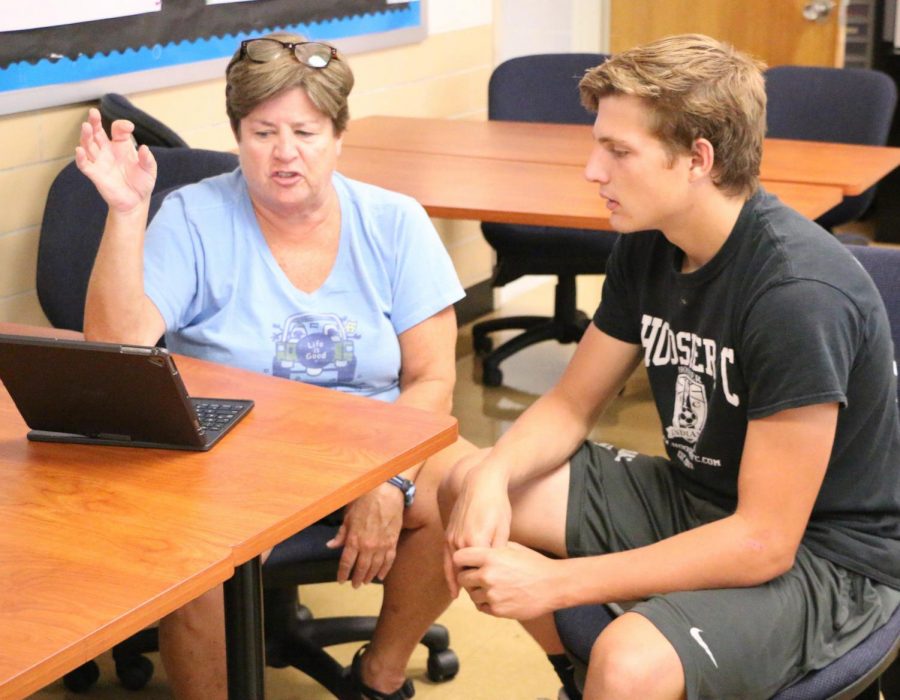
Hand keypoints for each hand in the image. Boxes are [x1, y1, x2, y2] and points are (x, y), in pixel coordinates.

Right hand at [74, 107, 156, 213]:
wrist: (136, 202)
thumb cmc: (141, 183)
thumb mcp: (149, 170)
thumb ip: (148, 160)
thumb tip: (145, 148)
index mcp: (121, 146)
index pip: (118, 130)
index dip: (122, 126)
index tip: (130, 127)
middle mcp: (108, 151)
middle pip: (97, 133)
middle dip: (94, 122)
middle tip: (93, 113)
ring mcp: (100, 162)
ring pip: (88, 145)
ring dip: (86, 136)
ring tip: (86, 126)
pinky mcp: (96, 175)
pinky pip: (85, 165)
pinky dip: (81, 158)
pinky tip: (79, 150)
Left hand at [327, 482, 404, 587]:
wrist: (386, 492)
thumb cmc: (365, 500)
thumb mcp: (348, 516)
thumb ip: (341, 534)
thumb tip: (331, 545)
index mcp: (354, 539)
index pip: (346, 563)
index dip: (343, 574)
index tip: (341, 580)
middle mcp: (367, 546)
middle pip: (361, 568)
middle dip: (356, 578)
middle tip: (354, 585)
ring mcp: (381, 545)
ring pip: (375, 567)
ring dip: (369, 576)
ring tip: (365, 582)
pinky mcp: (393, 542)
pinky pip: (389, 561)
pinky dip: (385, 570)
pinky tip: (381, 576)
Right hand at [443, 462, 511, 597]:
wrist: (480, 483)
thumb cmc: (496, 505)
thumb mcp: (503, 529)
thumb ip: (497, 552)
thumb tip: (495, 569)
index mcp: (476, 542)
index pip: (478, 573)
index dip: (486, 586)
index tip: (496, 595)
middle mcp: (459, 542)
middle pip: (464, 574)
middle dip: (473, 588)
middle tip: (484, 600)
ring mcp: (451, 538)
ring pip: (454, 568)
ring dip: (461, 582)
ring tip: (469, 597)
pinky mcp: (448, 533)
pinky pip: (447, 559)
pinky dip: (450, 574)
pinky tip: (454, 588)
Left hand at [454, 542, 558, 619]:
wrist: (554, 585)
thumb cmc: (534, 564)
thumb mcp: (513, 548)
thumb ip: (492, 549)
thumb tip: (476, 550)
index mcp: (490, 556)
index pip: (459, 557)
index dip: (462, 560)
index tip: (467, 563)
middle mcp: (488, 575)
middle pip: (462, 578)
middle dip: (468, 577)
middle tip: (478, 577)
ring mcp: (492, 594)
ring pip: (471, 595)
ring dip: (478, 592)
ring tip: (492, 587)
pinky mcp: (498, 610)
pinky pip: (481, 607)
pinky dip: (486, 603)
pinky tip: (497, 597)